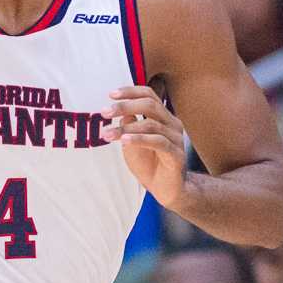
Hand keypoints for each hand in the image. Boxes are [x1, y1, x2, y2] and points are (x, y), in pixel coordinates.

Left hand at [102, 85, 187, 208]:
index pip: (149, 95)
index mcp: (163, 117)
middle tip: (105, 112)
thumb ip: (129, 126)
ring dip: (126, 128)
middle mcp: (172, 124)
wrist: (165, 190)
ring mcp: (176, 138)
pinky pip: (158, 142)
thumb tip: (121, 112)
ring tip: (107, 134)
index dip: (131, 92)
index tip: (111, 94)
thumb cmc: (149, 165)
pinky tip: (124, 141)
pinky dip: (139, 139)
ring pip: (151, 124)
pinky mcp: (176, 154)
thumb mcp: (132, 143)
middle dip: (125, 106)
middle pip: (150, 105)